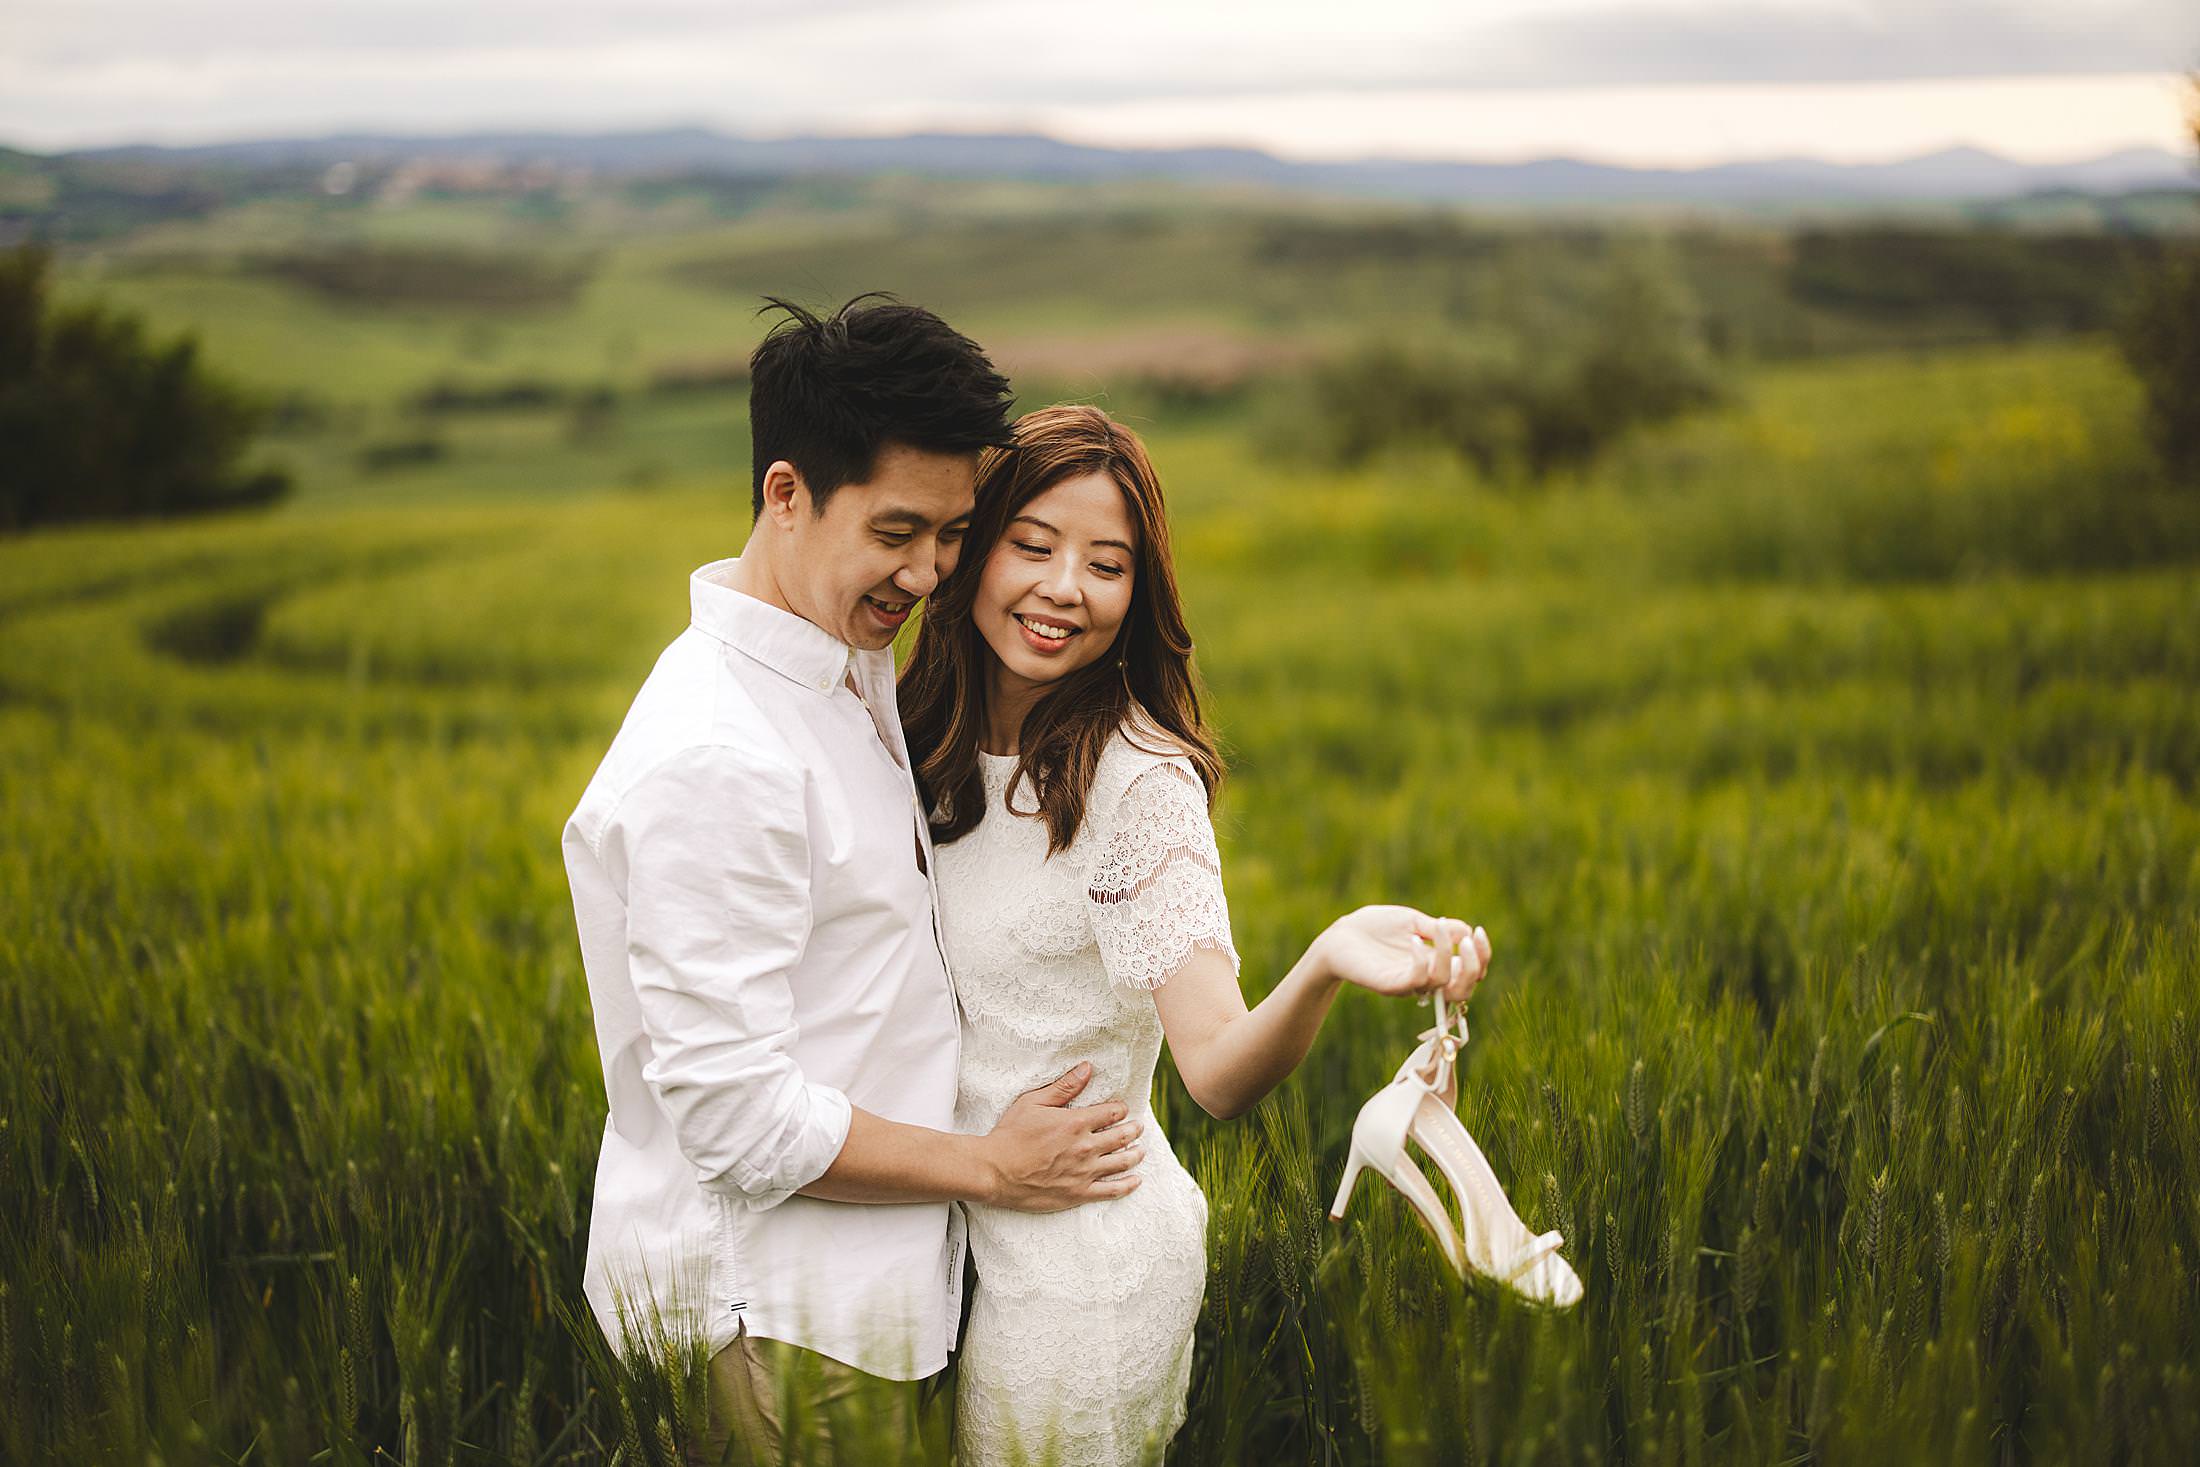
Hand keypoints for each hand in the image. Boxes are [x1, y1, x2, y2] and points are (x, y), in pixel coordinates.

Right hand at [978, 1062, 1144, 1212]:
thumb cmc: (1010, 1135)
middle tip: (1139, 1127)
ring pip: (1122, 1162)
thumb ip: (1063, 1087)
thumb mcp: (1033, 1102)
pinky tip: (1136, 1180)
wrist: (994, 1172)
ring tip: (1141, 1150)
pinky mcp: (1079, 1193)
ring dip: (1136, 1154)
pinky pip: (1112, 1190)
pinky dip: (1128, 1184)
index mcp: (1076, 1123)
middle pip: (1122, 1136)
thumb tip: (1087, 1068)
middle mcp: (1085, 1147)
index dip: (1120, 1109)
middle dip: (1134, 1129)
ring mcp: (1084, 1172)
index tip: (1122, 1109)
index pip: (1112, 1112)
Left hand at [1318, 905, 1489, 1002]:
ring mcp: (1408, 984)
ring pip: (1442, 984)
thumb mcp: (1413, 922)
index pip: (1471, 972)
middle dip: (1475, 966)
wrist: (1341, 934)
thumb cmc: (1376, 927)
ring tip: (1437, 928)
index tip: (1479, 931)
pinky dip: (1421, 959)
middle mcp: (1426, 978)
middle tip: (1469, 941)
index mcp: (1436, 964)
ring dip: (1448, 955)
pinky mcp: (1390, 985)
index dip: (1483, 956)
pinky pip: (1415, 981)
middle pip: (1464, 989)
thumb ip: (1440, 929)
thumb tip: (1468, 931)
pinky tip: (1414, 939)